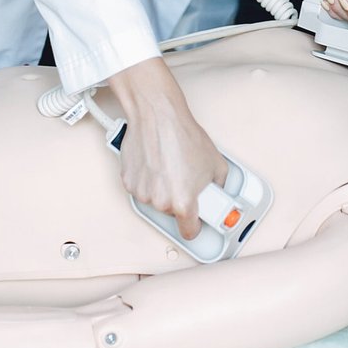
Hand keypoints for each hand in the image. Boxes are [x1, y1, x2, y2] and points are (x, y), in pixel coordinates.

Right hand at [107, 58, 226, 240]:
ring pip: (156, 200)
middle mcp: (161, 202)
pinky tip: (155, 162)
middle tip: (184, 177)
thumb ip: (219, 185)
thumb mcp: (216, 163)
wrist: (158, 115)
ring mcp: (143, 192)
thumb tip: (217, 191)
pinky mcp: (128, 181)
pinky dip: (147, 179)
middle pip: (172, 212)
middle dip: (179, 197)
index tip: (196, 221)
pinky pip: (142, 188)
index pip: (189, 231)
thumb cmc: (183, 135)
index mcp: (184, 202)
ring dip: (162, 188)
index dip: (195, 225)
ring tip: (169, 165)